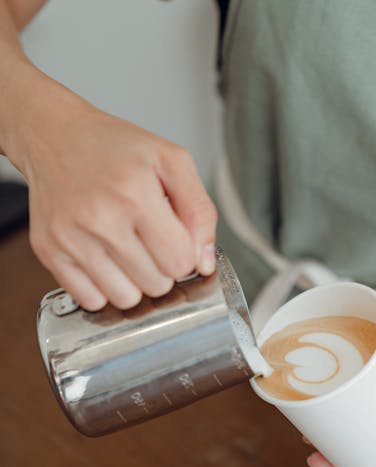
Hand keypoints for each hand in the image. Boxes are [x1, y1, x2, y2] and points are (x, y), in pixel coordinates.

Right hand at [18, 87, 216, 310]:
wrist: (54, 135)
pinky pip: (92, 301)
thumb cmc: (114, 148)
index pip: (180, 262)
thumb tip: (204, 263)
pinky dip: (103, 287)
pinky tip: (103, 259)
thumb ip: (200, 211)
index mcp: (136, 194)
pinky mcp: (49, 251)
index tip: (173, 238)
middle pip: (156, 285)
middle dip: (160, 268)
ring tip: (126, 250)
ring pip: (126, 299)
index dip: (184, 254)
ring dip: (133, 282)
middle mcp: (100, 218)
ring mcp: (71, 238)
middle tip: (148, 240)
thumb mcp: (172, 160)